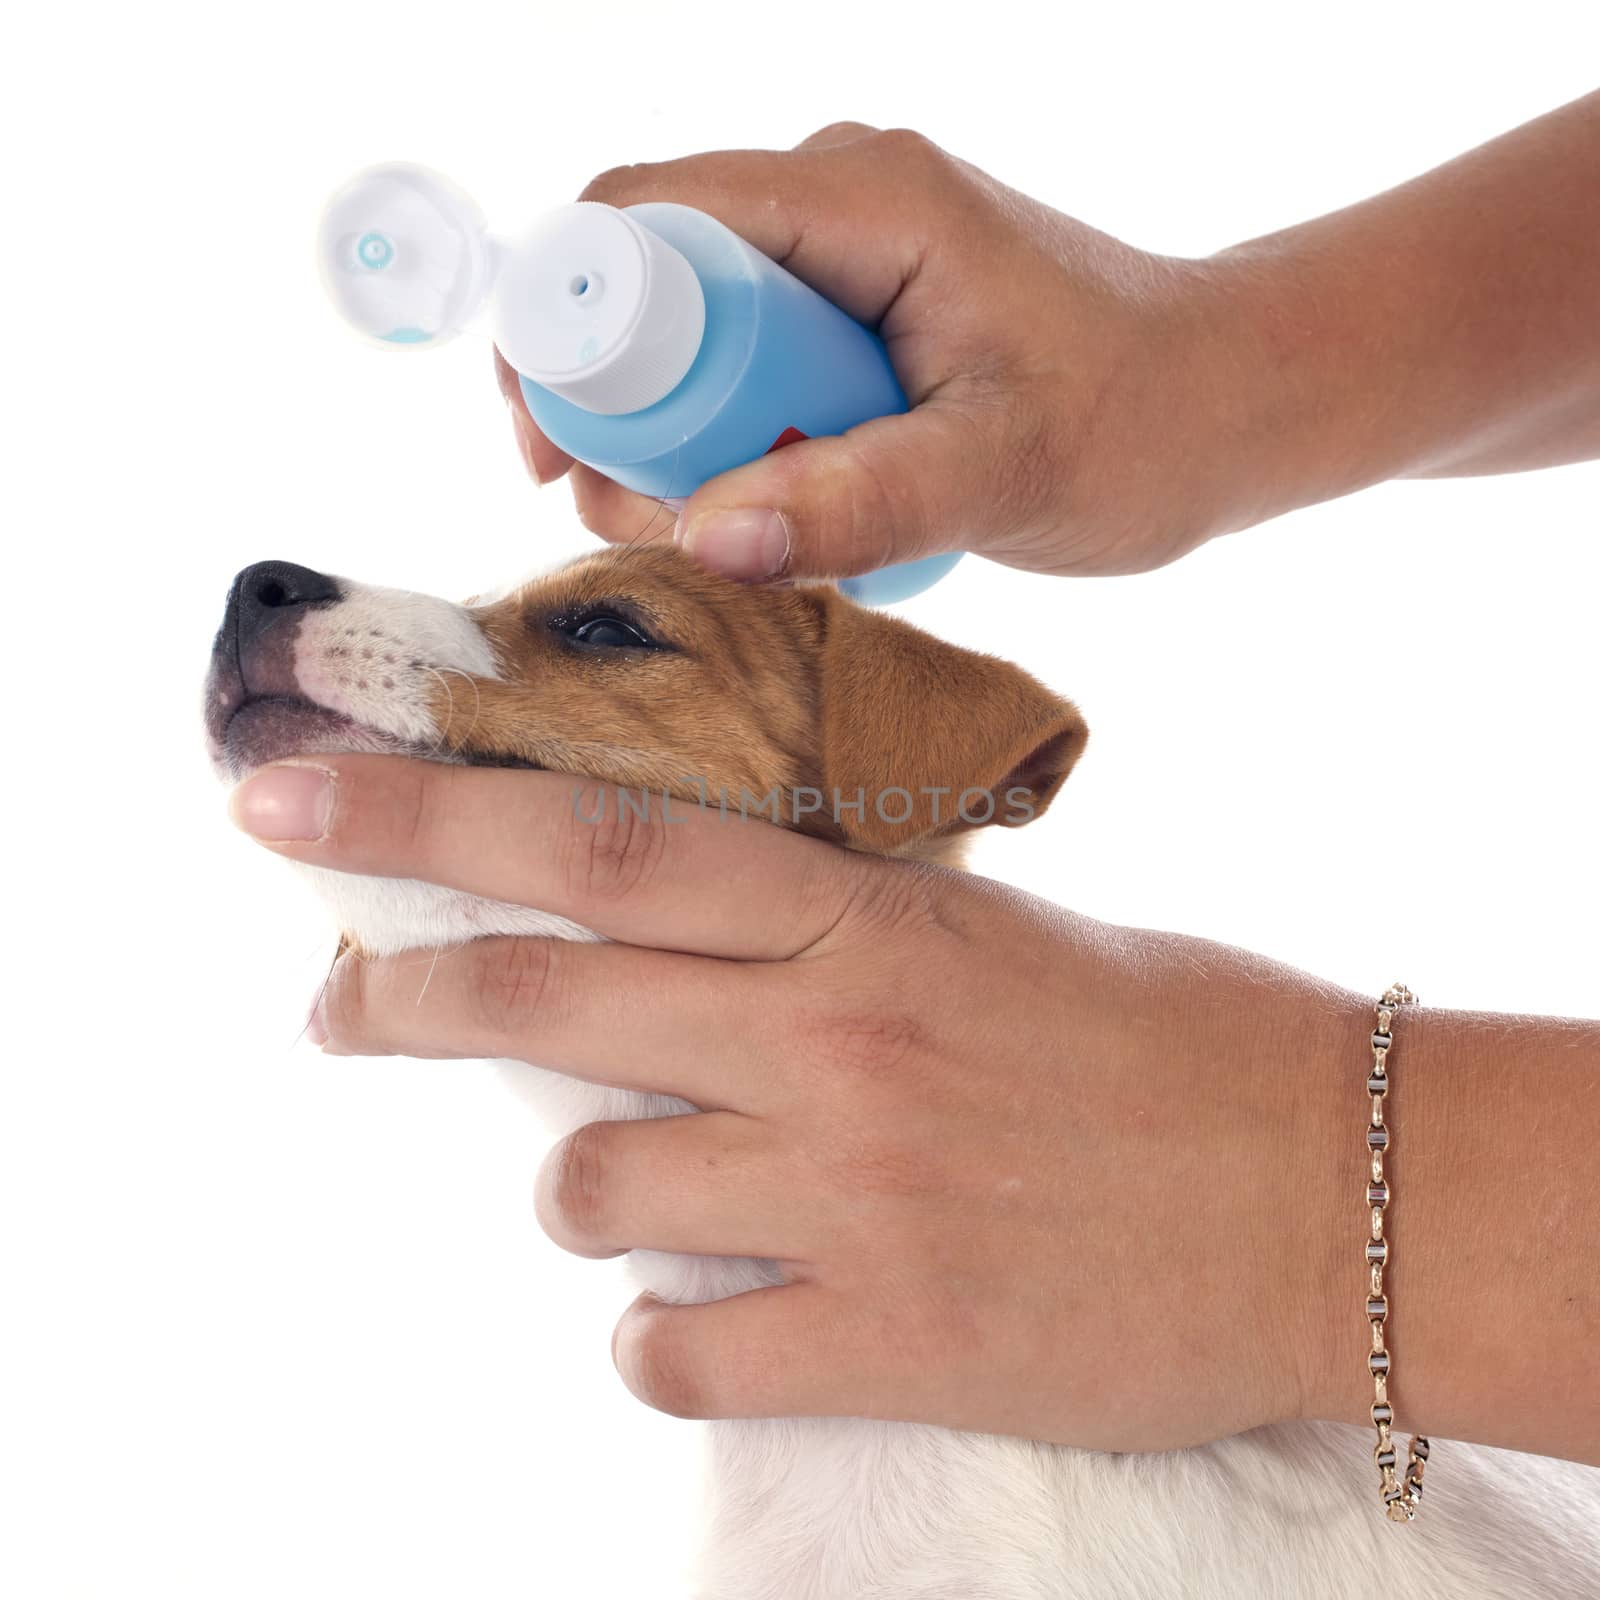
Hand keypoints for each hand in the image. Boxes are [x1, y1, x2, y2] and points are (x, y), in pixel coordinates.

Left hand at [230, 753, 1367, 1451]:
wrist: (1335, 1188)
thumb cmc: (1172, 1035)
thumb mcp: (984, 935)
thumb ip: (824, 934)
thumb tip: (676, 946)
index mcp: (863, 920)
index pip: (598, 844)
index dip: (426, 819)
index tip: (292, 806)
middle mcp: (831, 1045)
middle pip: (545, 1001)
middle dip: (397, 993)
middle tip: (325, 1004)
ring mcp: (852, 1198)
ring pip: (592, 1194)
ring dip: (582, 1192)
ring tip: (637, 1192)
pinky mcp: (891, 1340)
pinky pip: (680, 1356)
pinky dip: (661, 1340)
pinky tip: (706, 1322)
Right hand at [499, 122, 1248, 582]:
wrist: (1226, 402)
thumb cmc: (1142, 421)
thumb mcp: (1004, 471)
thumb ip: (862, 501)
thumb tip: (698, 535)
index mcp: (863, 199)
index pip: (644, 218)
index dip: (564, 321)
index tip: (552, 447)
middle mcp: (834, 204)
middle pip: (647, 284)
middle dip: (610, 407)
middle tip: (636, 518)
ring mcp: (841, 256)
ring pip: (686, 336)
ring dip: (667, 437)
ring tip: (715, 526)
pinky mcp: (852, 310)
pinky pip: (740, 365)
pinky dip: (723, 440)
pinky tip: (768, 504)